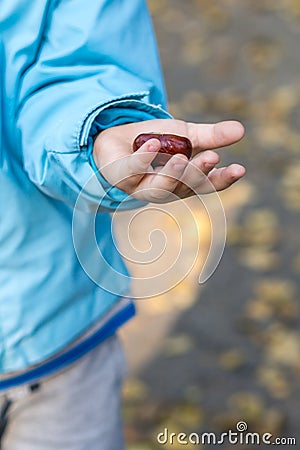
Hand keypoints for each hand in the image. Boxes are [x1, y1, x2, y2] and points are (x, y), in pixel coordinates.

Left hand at [93, 119, 245, 202]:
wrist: (116, 138)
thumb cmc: (154, 142)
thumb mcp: (185, 135)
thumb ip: (211, 136)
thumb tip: (242, 130)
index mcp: (182, 182)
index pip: (206, 185)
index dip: (223, 179)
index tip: (240, 169)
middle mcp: (164, 189)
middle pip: (184, 188)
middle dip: (197, 174)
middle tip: (211, 158)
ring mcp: (140, 186)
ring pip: (158, 189)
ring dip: (171, 175)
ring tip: (182, 158)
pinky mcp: (119, 176)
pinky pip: (131, 172)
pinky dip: (142, 159)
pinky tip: (153, 144)